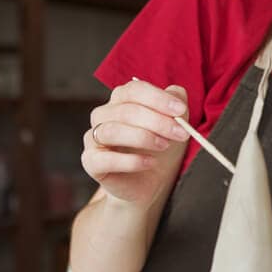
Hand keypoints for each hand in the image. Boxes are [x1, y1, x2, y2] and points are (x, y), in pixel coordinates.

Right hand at [81, 79, 190, 206]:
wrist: (152, 182)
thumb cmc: (160, 148)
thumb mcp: (175, 125)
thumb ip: (176, 105)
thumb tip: (177, 93)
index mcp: (122, 100)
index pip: (134, 89)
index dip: (158, 98)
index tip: (181, 110)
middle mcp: (104, 115)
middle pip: (125, 110)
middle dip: (157, 121)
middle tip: (180, 133)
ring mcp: (94, 138)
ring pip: (111, 130)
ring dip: (143, 137)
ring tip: (164, 146)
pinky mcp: (91, 162)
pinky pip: (104, 158)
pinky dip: (130, 161)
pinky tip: (150, 162)